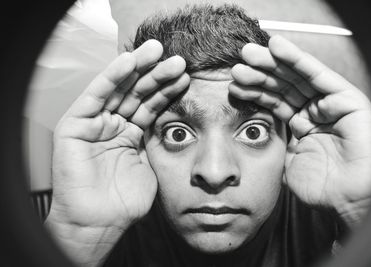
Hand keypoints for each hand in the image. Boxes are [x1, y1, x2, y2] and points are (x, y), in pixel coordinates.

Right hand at [49, 39, 189, 229]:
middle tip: (177, 58)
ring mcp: (94, 124)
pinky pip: (95, 96)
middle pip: (136, 93)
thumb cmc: (126, 201)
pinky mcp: (75, 125)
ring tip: (158, 52)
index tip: (187, 76)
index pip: (151, 105)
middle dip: (156, 74)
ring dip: (138, 69)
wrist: (100, 223)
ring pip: (118, 89)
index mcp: (131, 134)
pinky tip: (129, 62)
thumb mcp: (151, 165)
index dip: (167, 91)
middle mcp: (113, 125)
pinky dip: (111, 77)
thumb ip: (157, 142)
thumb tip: (179, 124)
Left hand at [229, 35, 370, 224]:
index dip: (253, 92)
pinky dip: (298, 59)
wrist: (349, 201)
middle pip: (283, 86)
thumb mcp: (286, 163)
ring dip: (272, 63)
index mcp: (301, 125)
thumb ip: (274, 147)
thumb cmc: (322, 188)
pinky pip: (319, 75)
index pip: (273, 102)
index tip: (232, 85)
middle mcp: (315, 112)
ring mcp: (331, 105)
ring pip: (297, 77)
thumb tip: (251, 137)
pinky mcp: (347, 99)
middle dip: (259, 74)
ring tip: (248, 54)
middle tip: (237, 64)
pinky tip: (277, 47)